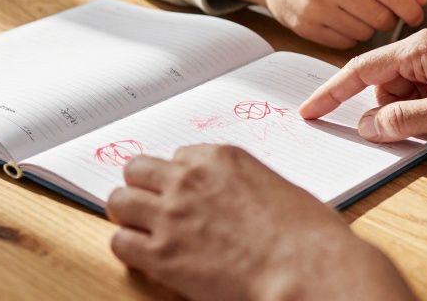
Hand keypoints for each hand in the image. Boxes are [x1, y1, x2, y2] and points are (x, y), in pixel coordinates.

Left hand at [107, 145, 414, 300]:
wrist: (306, 269)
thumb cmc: (307, 235)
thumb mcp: (277, 190)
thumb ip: (242, 187)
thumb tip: (233, 201)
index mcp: (220, 158)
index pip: (178, 156)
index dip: (178, 178)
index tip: (182, 192)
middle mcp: (189, 179)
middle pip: (138, 169)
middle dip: (144, 187)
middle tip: (152, 206)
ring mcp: (171, 214)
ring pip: (119, 200)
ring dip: (129, 214)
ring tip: (141, 229)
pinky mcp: (161, 253)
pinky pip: (120, 242)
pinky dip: (128, 248)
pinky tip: (144, 256)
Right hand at [212, 0, 426, 48]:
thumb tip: (420, 1)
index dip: (410, 10)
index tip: (414, 15)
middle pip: (380, 19)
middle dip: (388, 20)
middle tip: (382, 14)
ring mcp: (316, 8)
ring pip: (363, 34)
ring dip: (367, 28)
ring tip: (356, 14)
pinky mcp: (305, 27)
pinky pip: (343, 43)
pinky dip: (349, 36)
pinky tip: (341, 21)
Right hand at [299, 28, 426, 142]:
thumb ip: (402, 120)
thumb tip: (367, 126)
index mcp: (421, 47)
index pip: (361, 68)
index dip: (331, 92)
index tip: (308, 111)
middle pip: (382, 81)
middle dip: (384, 110)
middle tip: (410, 132)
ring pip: (403, 90)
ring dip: (408, 113)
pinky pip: (423, 92)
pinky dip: (423, 111)